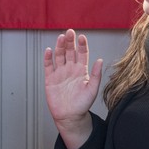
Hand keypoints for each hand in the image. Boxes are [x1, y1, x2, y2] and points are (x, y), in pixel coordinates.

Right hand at [44, 29, 102, 148]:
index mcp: (81, 70)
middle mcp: (70, 69)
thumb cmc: (82, 104)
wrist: (70, 117)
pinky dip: (47, 58)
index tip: (82, 37)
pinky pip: (48, 66)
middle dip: (70, 41)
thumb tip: (100, 60)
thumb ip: (96, 75)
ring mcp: (60, 73)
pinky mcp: (50, 79)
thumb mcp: (92, 90)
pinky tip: (48, 50)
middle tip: (70, 32)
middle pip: (70, 51)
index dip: (82, 45)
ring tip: (61, 38)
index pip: (82, 54)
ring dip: (60, 46)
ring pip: (59, 56)